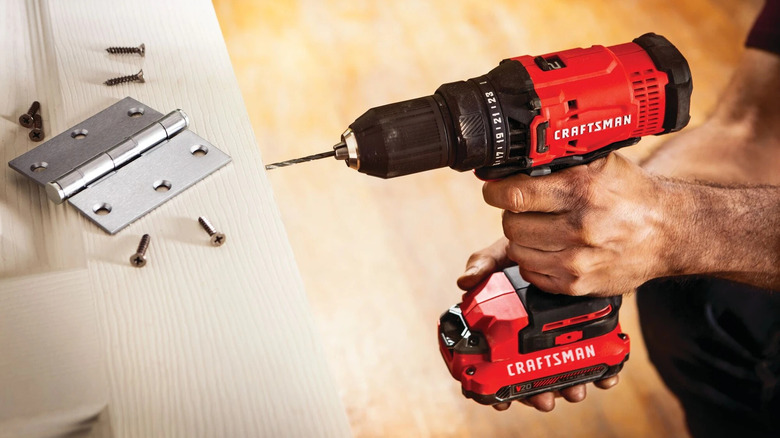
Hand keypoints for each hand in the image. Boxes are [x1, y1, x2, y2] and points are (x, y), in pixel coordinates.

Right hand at [457, 238, 619, 411]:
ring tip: (574, 391)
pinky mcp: (587, 332)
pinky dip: (600, 372)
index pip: (493, 362)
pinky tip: (606, 376)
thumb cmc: (533, 246)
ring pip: (559, 373)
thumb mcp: (507, 253)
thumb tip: (464, 282)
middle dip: (533, 395)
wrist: (579, 233)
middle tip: (542, 400)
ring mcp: (558, 336)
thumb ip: (485, 264)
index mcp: (505, 323)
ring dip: (565, 389)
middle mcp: (529, 336)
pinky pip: (593, 359)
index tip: (499, 400)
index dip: (493, 384)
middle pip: (526, 377)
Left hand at [481, 153, 668, 296]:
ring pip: (517, 251)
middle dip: (513, 214)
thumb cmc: (631, 194)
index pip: (514, 195)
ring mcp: (578, 261)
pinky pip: (531, 274)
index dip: (496, 191)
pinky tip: (551, 248)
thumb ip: (558, 161)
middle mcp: (580, 227)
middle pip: (511, 224)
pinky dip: (534, 261)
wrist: (670, 232)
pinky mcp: (578, 285)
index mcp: (581, 191)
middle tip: (528, 209)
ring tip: (541, 228)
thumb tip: (512, 163)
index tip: (495, 190)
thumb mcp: (600, 163)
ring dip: (522, 239)